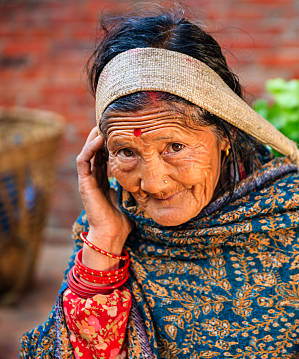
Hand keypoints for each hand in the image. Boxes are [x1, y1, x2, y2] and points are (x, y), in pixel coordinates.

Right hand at [76, 126, 131, 271]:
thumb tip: (153, 180)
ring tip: (102, 124)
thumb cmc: (123, 221)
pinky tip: (99, 138)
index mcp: (104, 181)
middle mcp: (94, 178)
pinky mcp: (84, 183)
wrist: (111, 234)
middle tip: (111, 122)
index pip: (105, 157)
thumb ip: (136, 187)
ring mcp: (87, 180)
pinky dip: (90, 148)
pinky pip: (84, 161)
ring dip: (94, 138)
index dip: (111, 144)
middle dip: (102, 137)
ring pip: (88, 152)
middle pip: (95, 152)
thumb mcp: (132, 197)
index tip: (122, 131)